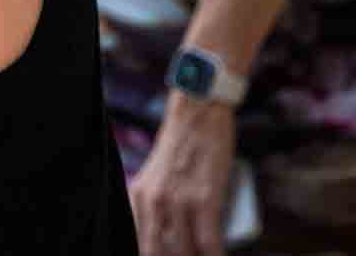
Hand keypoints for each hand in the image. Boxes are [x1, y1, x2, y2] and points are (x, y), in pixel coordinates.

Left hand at [131, 96, 237, 255]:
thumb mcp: (160, 179)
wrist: (198, 114)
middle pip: (159, 251)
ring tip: (206, 254)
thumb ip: (163, 210)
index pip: (141, 243)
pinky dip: (216, 255)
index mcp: (139, 197)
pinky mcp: (204, 200)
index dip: (152, 254)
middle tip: (189, 255)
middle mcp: (153, 201)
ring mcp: (178, 201)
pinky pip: (209, 243)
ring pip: (184, 251)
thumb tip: (179, 242)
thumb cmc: (185, 147)